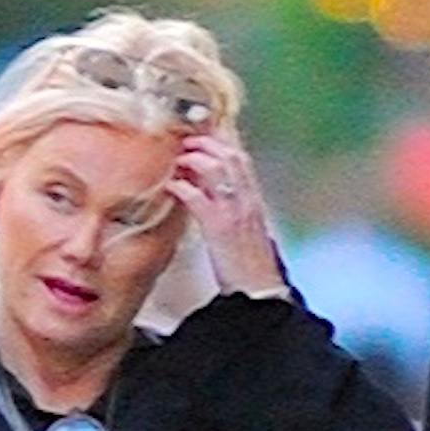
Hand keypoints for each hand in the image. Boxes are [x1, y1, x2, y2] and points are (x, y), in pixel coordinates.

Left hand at [166, 135, 283, 298]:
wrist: (259, 294)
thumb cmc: (252, 269)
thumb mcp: (251, 233)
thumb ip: (237, 211)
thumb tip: (217, 199)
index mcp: (255, 202)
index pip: (242, 159)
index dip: (221, 142)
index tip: (203, 137)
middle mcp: (247, 201)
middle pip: (230, 155)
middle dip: (205, 143)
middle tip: (185, 142)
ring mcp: (234, 211)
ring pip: (215, 168)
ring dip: (192, 159)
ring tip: (177, 162)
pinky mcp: (219, 227)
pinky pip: (197, 197)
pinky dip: (182, 187)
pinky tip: (171, 187)